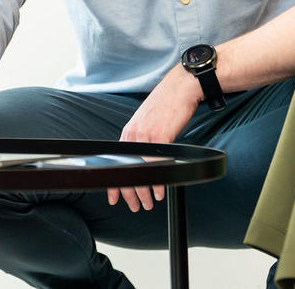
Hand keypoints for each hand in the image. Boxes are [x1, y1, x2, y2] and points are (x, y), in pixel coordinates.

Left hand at [110, 66, 199, 211]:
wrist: (181, 88)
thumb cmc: (167, 105)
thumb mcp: (148, 122)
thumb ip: (142, 138)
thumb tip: (144, 157)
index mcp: (129, 132)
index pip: (117, 162)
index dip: (114, 182)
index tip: (113, 196)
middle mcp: (134, 134)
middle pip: (127, 170)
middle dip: (129, 192)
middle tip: (135, 206)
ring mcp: (146, 135)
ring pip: (140, 170)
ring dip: (144, 191)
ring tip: (149, 203)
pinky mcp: (160, 135)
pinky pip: (156, 164)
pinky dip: (157, 180)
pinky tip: (159, 191)